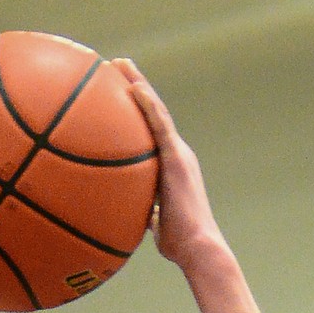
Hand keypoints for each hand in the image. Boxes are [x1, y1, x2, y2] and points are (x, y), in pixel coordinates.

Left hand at [111, 59, 227, 273]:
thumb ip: (145, 215)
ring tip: (118, 64)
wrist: (197, 248)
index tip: (119, 93)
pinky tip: (131, 87)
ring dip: (138, 85)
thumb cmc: (179, 245)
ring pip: (156, 112)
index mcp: (171, 168)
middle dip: (136, 87)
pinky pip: (159, 126)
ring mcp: (178, 154)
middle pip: (153, 114)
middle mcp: (176, 154)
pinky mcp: (177, 159)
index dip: (137, 111)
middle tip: (116, 67)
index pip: (151, 133)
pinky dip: (146, 105)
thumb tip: (130, 220)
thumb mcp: (156, 226)